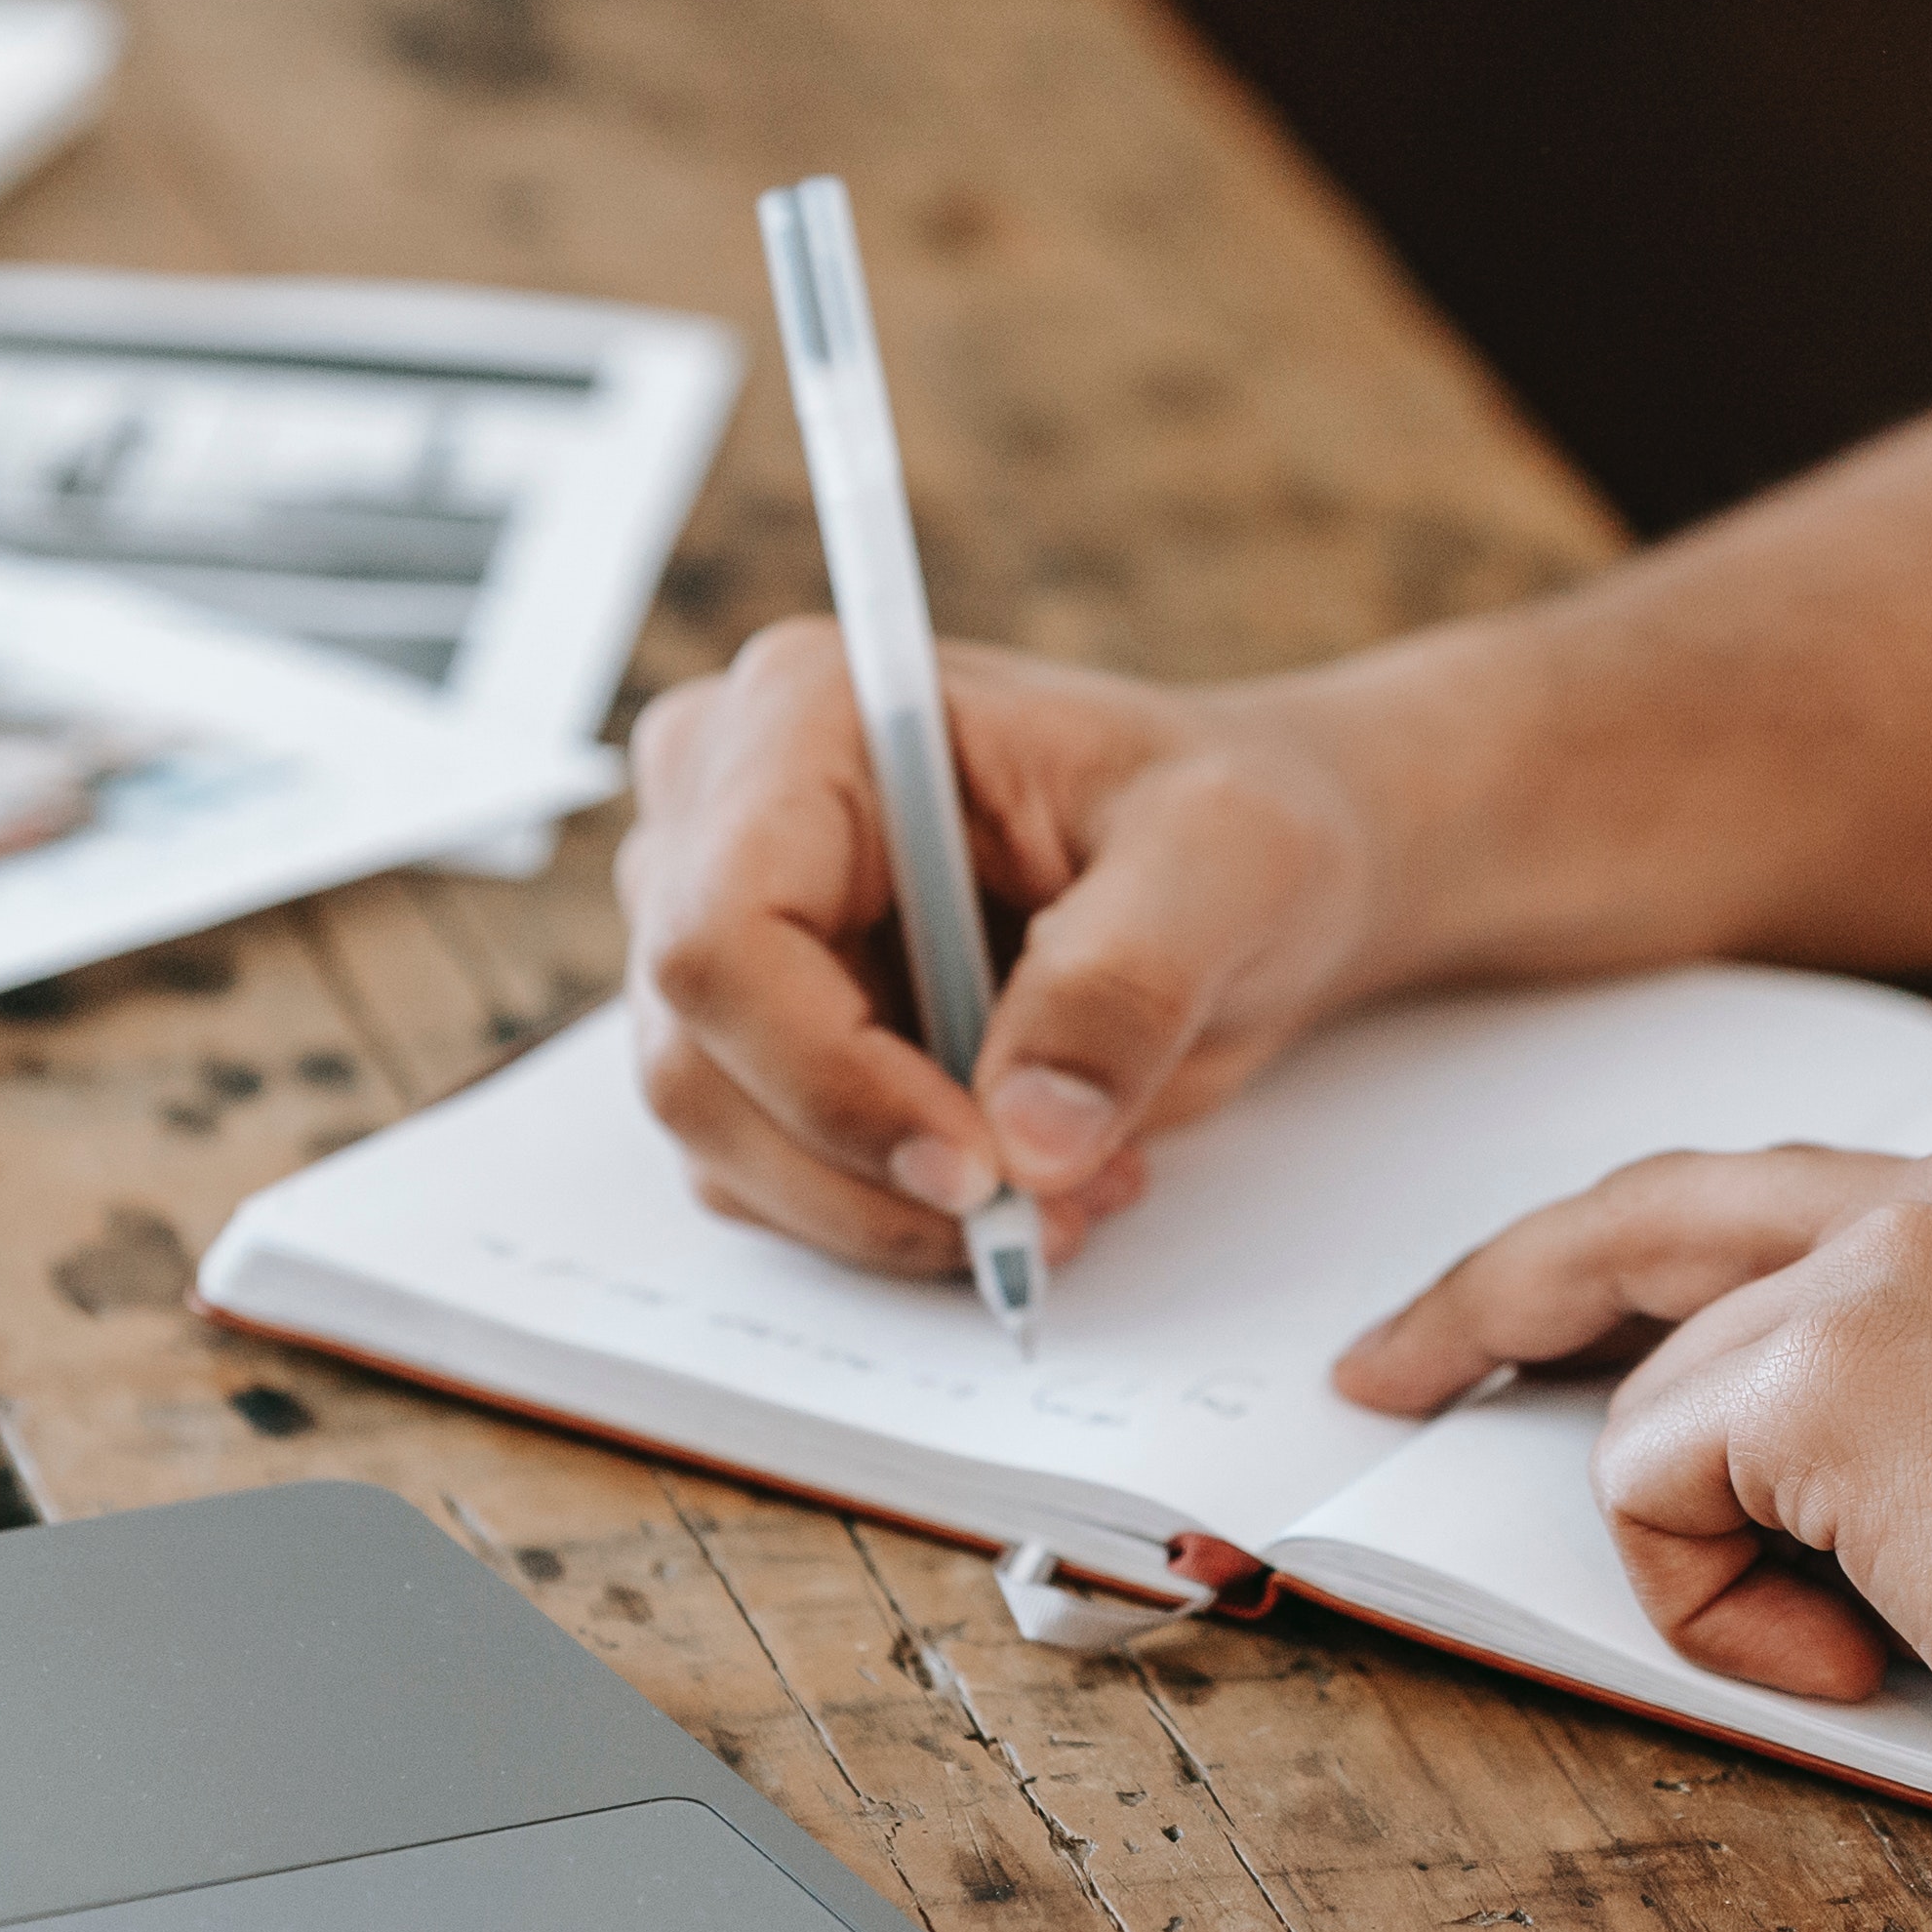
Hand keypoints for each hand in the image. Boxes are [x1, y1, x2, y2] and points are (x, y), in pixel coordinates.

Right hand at [618, 624, 1384, 1275]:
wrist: (1234, 877)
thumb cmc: (1227, 821)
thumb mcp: (1223, 865)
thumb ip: (1124, 983)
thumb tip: (1028, 1140)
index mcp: (808, 716)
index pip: (723, 932)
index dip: (827, 1076)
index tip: (976, 1169)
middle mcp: (722, 813)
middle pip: (697, 1055)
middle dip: (868, 1172)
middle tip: (1042, 1211)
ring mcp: (722, 933)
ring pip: (720, 1140)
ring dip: (889, 1211)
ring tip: (1067, 1189)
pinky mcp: (754, 1038)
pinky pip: (767, 1177)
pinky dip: (888, 1215)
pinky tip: (1025, 1179)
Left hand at [1329, 1142, 1931, 1854]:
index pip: (1792, 1208)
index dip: (1660, 1275)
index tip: (1570, 1330)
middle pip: (1653, 1213)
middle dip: (1499, 1290)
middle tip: (1396, 1365)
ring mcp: (1885, 1273)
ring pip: (1659, 1407)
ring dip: (1718, 1563)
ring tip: (1879, 1651)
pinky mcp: (1819, 1378)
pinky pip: (1654, 1495)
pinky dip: (1714, 1608)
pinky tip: (1861, 1658)